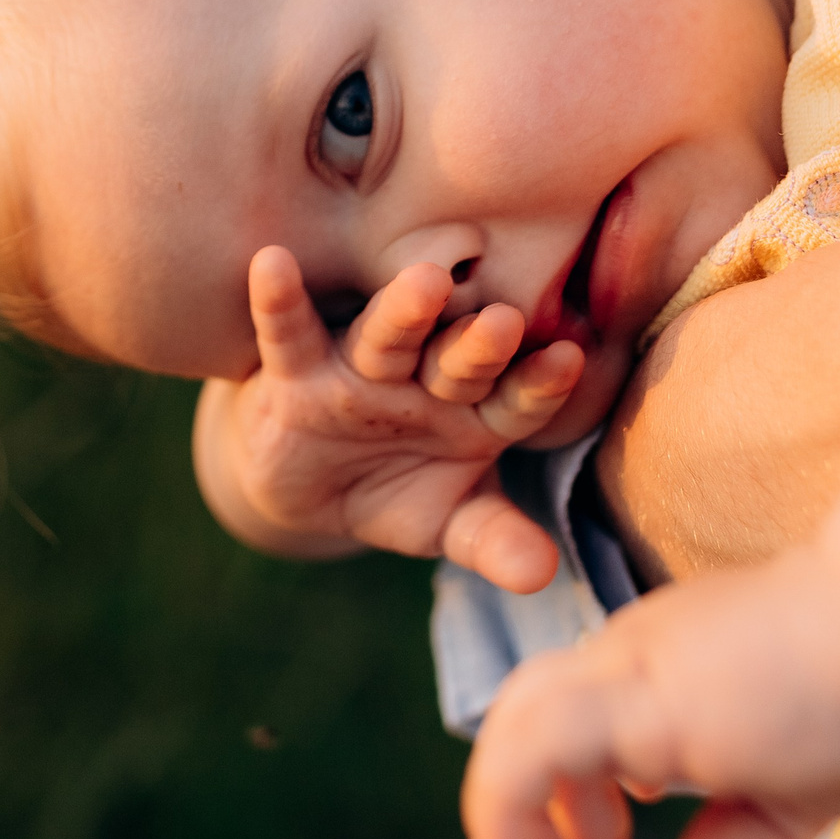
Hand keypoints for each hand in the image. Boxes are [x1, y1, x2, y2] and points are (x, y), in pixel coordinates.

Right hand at [193, 247, 582, 591]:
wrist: (309, 488)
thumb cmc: (398, 489)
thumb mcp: (445, 523)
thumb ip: (494, 540)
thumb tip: (542, 574)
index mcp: (476, 408)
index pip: (515, 398)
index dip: (538, 384)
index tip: (568, 361)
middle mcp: (424, 377)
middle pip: (455, 358)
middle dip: (477, 345)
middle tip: (504, 322)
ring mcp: (359, 369)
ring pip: (385, 337)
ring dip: (402, 312)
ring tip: (425, 283)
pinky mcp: (294, 371)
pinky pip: (287, 332)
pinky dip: (278, 300)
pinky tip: (271, 263)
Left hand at [459, 548, 839, 838]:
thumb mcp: (808, 787)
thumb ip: (747, 829)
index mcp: (669, 667)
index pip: (579, 729)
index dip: (582, 817)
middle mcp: (636, 656)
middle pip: (534, 729)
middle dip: (537, 826)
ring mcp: (631, 666)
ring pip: (516, 732)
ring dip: (512, 826)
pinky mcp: (636, 693)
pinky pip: (529, 749)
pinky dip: (506, 805)